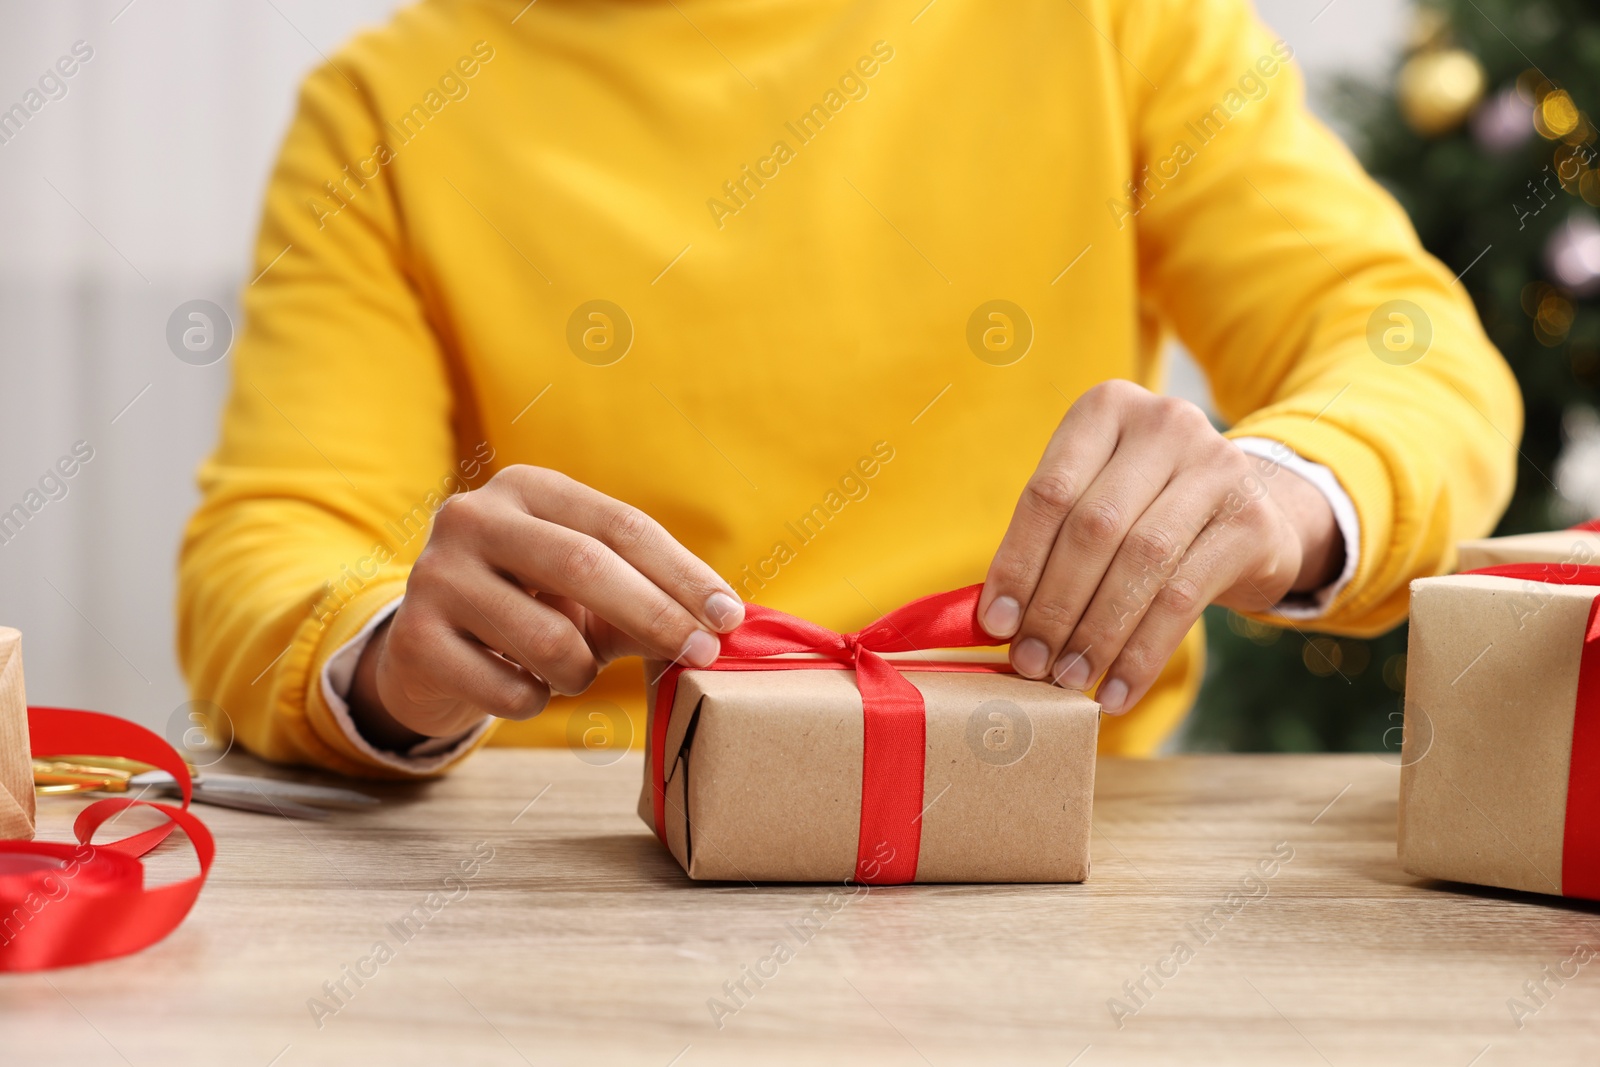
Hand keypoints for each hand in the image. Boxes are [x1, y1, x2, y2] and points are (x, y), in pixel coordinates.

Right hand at [347, 466, 744, 745]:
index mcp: (527, 488)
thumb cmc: (530, 610)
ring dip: (581, 671)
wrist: (428, 652)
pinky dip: (535, 701)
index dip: (682, 574)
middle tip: (703, 655)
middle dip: (657, 616)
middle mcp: (474, 517)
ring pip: (548, 639)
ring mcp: (435, 574)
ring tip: (572, 671)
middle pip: (587, 565)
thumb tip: (721, 624)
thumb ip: (647, 599)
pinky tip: (522, 686)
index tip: (728, 616)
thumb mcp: (587, 594)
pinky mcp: (414, 638)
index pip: (621, 525)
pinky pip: (508, 689)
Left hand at [977, 380, 1342, 714]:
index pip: (1048, 493)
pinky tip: (1118, 690)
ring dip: (1096, 634)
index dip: (1018, 564)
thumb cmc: (1148, 511)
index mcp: (1107, 408)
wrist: (1254, 512)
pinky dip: (1142, 653)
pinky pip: (1183, 598)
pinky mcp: (1250, 520)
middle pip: (1093, 528)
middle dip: (1054, 606)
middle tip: (1031, 663)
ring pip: (1139, 563)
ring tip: (1069, 679)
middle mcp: (1165, 424)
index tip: (996, 624)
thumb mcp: (1097, 500)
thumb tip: (995, 622)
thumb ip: (1048, 543)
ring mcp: (1216, 465)